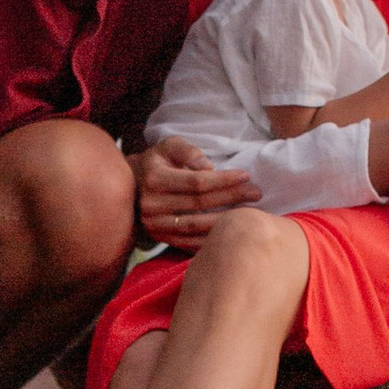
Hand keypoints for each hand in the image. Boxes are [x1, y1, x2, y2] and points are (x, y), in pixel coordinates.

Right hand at [136, 136, 260, 250]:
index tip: (246, 175)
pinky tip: (231, 231)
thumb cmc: (159, 161)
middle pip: (199, 204)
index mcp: (155, 179)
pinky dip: (212, 238)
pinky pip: (190, 242)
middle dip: (231, 197)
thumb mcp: (169, 146)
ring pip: (197, 226)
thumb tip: (208, 166)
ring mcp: (155, 226)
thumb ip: (188, 151)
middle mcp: (152, 205)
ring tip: (249, 212)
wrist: (133, 185)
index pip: (196, 182)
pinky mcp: (160, 239)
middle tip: (256, 193)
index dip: (223, 179)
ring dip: (226, 220)